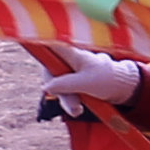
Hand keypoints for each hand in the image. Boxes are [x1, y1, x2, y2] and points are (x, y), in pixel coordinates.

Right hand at [22, 43, 148, 118]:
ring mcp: (68, 70)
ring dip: (65, 100)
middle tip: (72, 105)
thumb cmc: (106, 79)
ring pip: (56, 85)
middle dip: (57, 90)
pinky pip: (63, 92)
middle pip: (49, 72)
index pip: (49, 45)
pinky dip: (69, 102)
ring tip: (78, 109)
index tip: (28, 39)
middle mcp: (67, 59)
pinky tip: (78, 109)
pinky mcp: (70, 81)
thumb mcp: (87, 82)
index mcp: (72, 52)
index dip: (38, 43)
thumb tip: (46, 87)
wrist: (121, 87)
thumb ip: (66, 84)